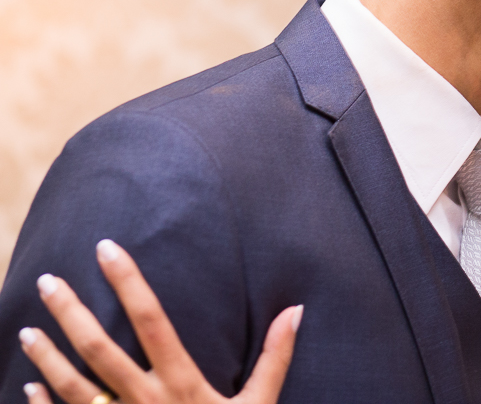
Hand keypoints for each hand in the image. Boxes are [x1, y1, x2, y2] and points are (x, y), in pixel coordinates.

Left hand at [17, 240, 300, 403]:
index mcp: (181, 382)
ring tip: (27, 330)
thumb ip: (274, 357)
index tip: (106, 250)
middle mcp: (146, 399)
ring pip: (74, 386)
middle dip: (70, 313)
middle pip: (99, 349)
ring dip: (47, 358)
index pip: (151, 320)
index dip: (129, 282)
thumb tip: (295, 310)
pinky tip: (30, 387)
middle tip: (49, 280)